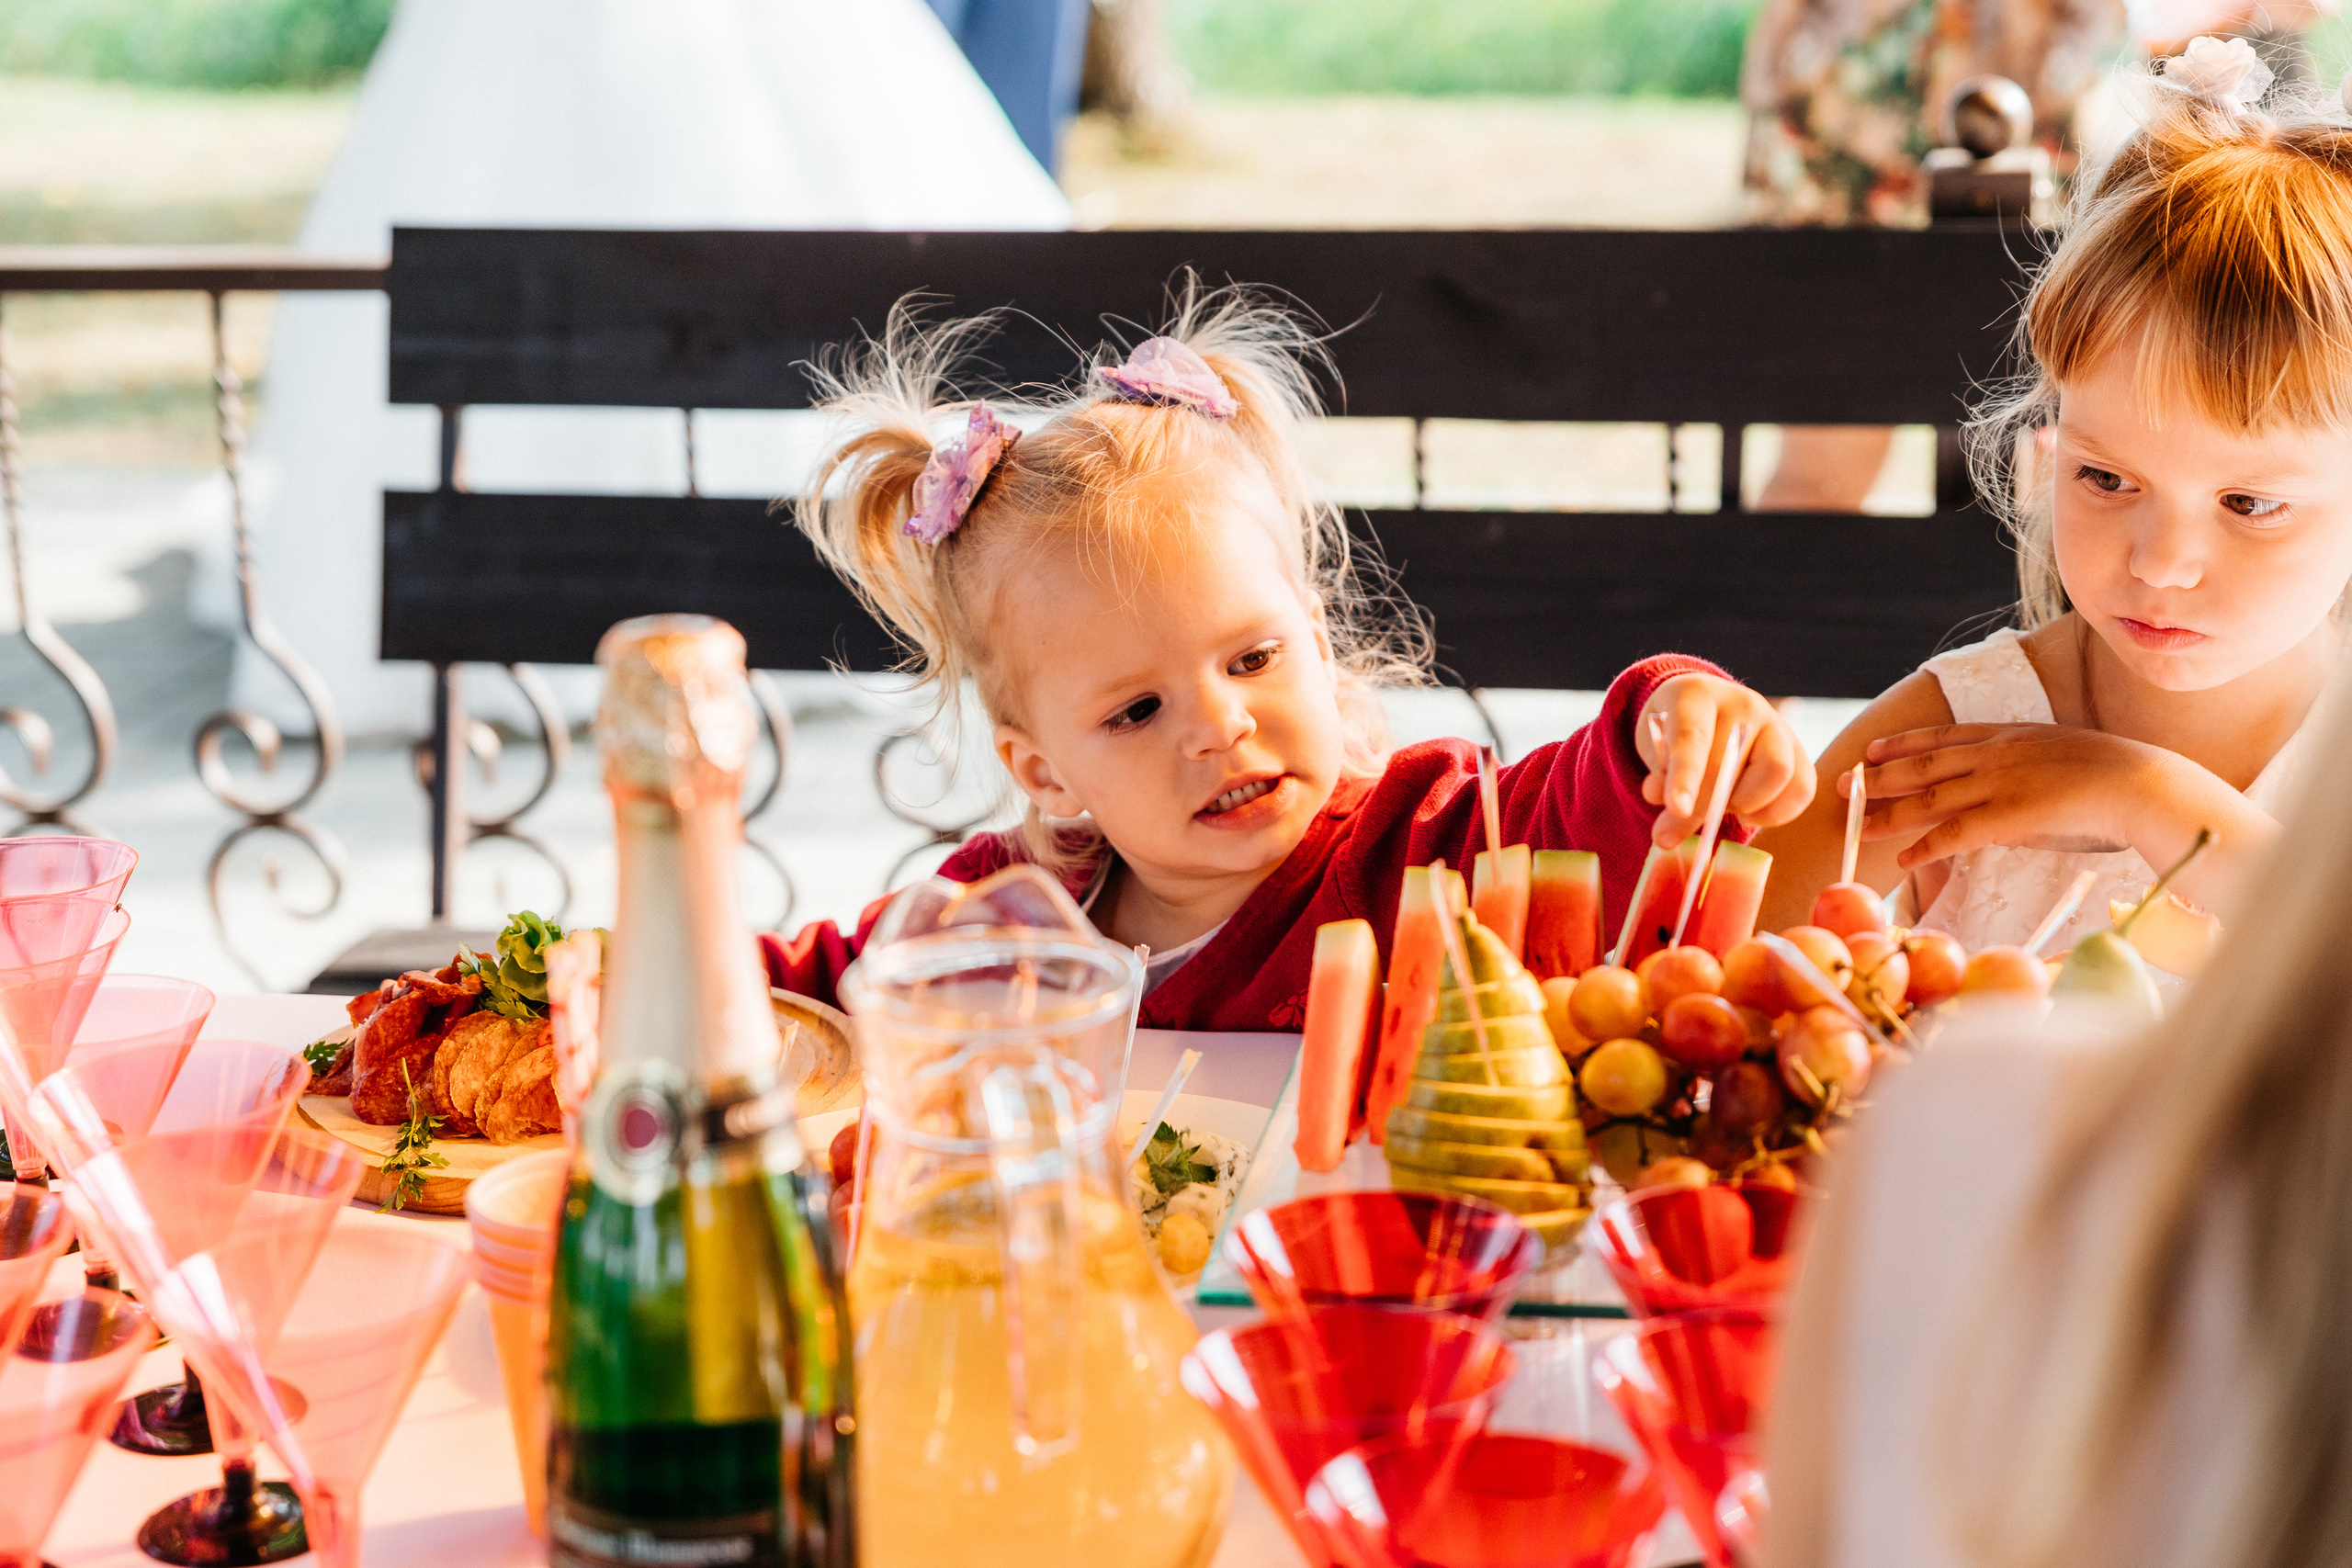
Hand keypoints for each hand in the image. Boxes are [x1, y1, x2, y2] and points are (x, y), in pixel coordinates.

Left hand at [1637, 676, 1814, 848]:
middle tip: (1672, 834)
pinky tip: (1747, 815)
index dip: (1685, 776)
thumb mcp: (1653, 749)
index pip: (1692, 736)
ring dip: (1745, 805)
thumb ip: (1659, 783)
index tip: (1676, 809)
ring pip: (1776, 773)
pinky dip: (1776, 813)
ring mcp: (1776, 723)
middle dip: (1704, 808)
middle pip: (1732, 763)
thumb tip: (1668, 827)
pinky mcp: (1798, 748)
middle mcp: (1743, 704)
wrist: (1705, 711)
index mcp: (1697, 694)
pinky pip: (1802, 788)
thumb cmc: (1673, 732)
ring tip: (1721, 808)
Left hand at [1857, 721, 2237, 870]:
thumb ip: (2021, 768)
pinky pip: (1956, 833)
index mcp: (2009, 733)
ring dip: (1891, 814)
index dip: (1903, 744)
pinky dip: (1926, 846)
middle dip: (1881, 777)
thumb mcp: (2057, 755)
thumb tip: (1998, 790)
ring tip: (1859, 826)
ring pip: (1931, 798)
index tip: (1874, 750)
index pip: (1943, 736)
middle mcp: (1997, 753)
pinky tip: (1904, 859)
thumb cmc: (2111, 776)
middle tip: (1845, 784)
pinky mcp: (2010, 815)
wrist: (2141, 784)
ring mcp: (2000, 782)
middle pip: (1925, 764)